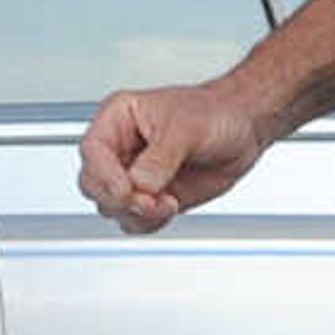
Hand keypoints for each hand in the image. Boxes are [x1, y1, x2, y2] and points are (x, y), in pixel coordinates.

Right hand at [75, 78, 275, 232]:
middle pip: (93, 184)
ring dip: (138, 213)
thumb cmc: (215, 112)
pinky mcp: (149, 196)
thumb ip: (161, 157)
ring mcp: (133, 175)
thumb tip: (140, 182)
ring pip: (111, 207)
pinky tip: (170, 206)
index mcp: (119, 119)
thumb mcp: (188, 128)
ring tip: (168, 201)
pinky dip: (149, 222)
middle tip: (151, 200)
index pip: (93, 150)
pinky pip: (132, 219)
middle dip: (121, 199)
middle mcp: (120, 148)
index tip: (129, 189)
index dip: (106, 174)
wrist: (241, 129)